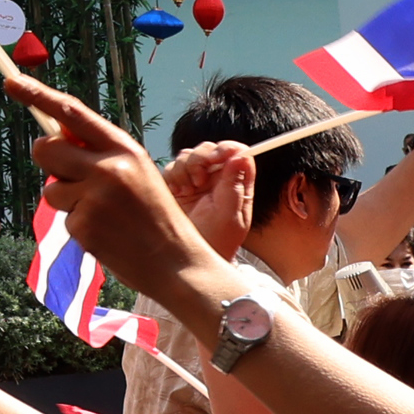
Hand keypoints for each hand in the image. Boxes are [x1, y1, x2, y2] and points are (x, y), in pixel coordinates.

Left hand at [13, 72, 240, 313]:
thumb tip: (55, 136)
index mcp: (123, 147)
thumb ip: (100, 153)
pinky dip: (78, 228)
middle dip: (47, 161)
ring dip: (66, 202)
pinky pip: (63, 220)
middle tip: (68, 176)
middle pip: (47, 149)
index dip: (37, 95)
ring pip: (50, 190)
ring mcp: (95, 198)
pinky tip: (106, 235)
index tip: (10, 82)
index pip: (72, 112)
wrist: (176, 262)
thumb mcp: (137, 171)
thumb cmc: (154, 216)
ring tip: (102, 214)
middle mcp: (108, 167)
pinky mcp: (84, 227)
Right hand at [179, 137, 261, 261]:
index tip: (218, 156)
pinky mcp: (174, 186)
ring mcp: (194, 182)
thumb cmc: (215, 245)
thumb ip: (235, 186)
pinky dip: (172, 174)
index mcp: (236, 185)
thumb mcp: (230, 218)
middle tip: (199, 177)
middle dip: (202, 157)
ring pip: (188, 155)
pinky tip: (177, 191)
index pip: (236, 153)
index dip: (227, 149)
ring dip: (186, 167)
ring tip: (188, 189)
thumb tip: (242, 156)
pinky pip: (170, 167)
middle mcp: (215, 180)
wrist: (187, 264)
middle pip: (209, 150)